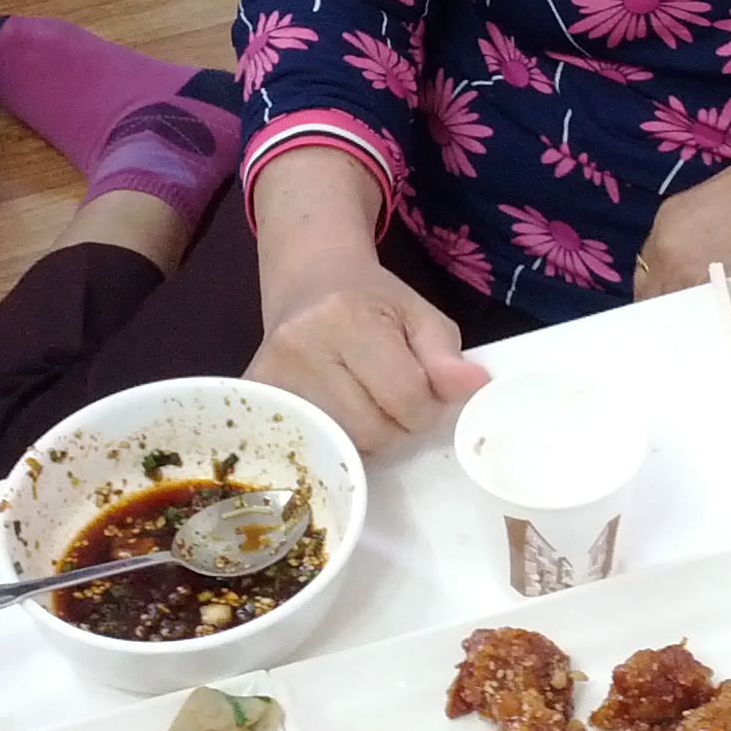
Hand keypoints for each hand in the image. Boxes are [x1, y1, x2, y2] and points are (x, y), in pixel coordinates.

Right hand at [243, 243, 489, 453]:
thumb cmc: (371, 299)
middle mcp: (299, 347)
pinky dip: (334, 443)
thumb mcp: (419, 314)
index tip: (424, 393)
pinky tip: (339, 417)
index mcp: (347, 318)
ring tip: (367, 405)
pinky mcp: (255, 398)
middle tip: (395, 401)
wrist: (308, 282)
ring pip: (341, 448)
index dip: (427, 407)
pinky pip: (309, 448)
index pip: (405, 396)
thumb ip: (447, 355)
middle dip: (398, 426)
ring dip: (367, 439)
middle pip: (372, 431)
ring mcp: (270, 377)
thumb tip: (475, 388)